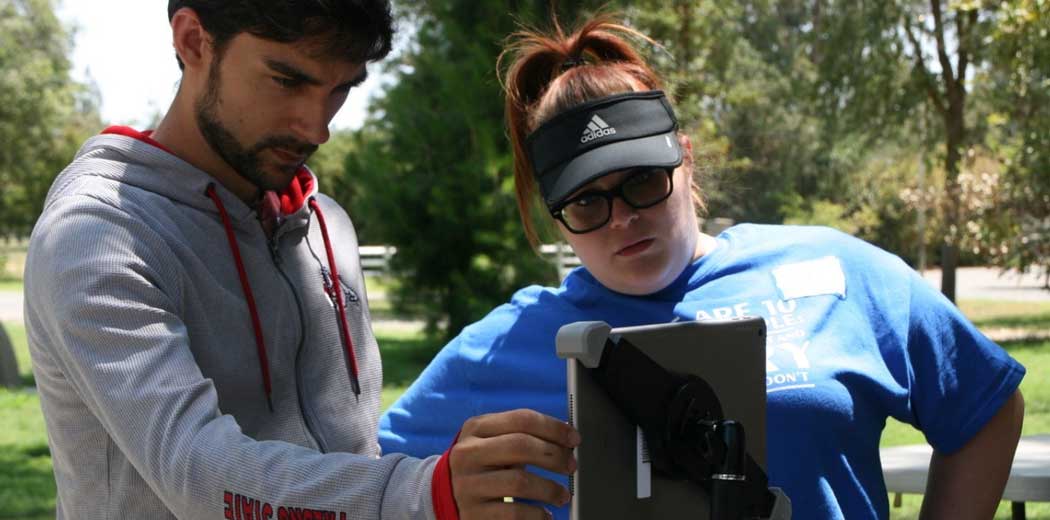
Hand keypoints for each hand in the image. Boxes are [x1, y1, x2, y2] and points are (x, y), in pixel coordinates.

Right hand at [449, 409, 579, 518]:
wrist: (443, 494)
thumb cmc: (480, 464)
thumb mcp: (491, 441)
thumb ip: (521, 434)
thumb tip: (565, 438)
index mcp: (476, 428)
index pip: (521, 419)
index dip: (553, 428)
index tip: (574, 439)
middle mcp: (468, 454)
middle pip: (521, 446)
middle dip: (554, 456)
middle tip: (571, 466)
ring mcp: (468, 485)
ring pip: (520, 482)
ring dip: (550, 489)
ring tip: (563, 495)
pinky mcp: (472, 514)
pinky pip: (514, 514)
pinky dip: (537, 514)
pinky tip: (545, 514)